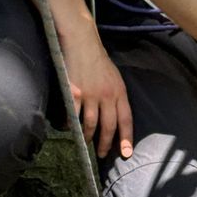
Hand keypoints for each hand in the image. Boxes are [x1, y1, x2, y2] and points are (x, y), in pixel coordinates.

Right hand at [61, 24, 133, 158]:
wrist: (82, 42)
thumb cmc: (99, 60)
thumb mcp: (115, 77)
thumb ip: (115, 96)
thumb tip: (114, 116)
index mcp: (120, 91)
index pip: (126, 119)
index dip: (126, 138)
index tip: (126, 153)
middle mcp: (107, 95)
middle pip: (109, 126)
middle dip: (106, 144)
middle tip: (103, 154)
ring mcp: (90, 95)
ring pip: (91, 124)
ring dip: (89, 137)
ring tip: (87, 143)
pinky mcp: (74, 93)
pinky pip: (73, 115)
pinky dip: (71, 125)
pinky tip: (70, 128)